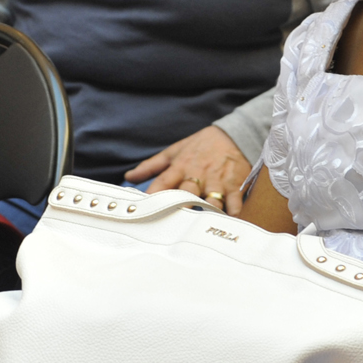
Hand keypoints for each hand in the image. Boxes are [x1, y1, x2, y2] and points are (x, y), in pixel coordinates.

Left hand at [124, 125, 251, 211]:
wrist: (233, 135)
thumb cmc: (201, 145)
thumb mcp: (174, 151)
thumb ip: (151, 166)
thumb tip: (128, 177)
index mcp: (180, 167)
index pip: (162, 182)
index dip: (152, 195)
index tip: (142, 209)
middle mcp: (198, 175)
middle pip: (186, 193)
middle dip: (179, 206)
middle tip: (170, 223)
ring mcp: (217, 181)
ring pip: (211, 200)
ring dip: (206, 212)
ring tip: (199, 227)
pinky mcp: (234, 185)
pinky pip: (234, 201)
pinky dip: (233, 212)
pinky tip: (229, 222)